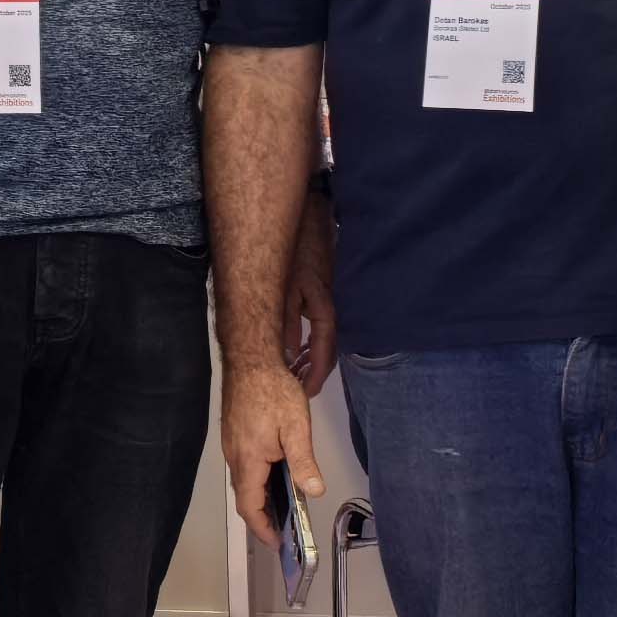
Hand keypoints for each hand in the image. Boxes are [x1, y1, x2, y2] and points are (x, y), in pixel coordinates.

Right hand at [222, 358, 327, 546]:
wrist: (250, 358)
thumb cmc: (273, 391)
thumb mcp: (296, 427)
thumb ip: (304, 462)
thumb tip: (315, 491)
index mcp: (249, 461)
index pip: (250, 506)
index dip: (263, 528)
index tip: (277, 544)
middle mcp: (234, 457)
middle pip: (245, 497)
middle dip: (263, 517)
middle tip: (284, 530)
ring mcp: (231, 444)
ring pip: (244, 481)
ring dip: (261, 498)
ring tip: (284, 507)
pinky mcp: (234, 433)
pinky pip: (244, 466)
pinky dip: (258, 480)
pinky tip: (275, 475)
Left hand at [282, 202, 338, 392]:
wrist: (311, 221)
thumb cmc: (297, 253)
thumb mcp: (286, 289)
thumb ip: (286, 322)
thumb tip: (286, 354)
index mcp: (324, 312)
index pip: (323, 355)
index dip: (313, 378)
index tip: (303, 396)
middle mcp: (331, 311)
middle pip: (326, 352)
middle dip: (312, 373)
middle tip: (294, 390)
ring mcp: (328, 303)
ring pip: (323, 341)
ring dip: (309, 359)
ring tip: (291, 374)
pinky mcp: (323, 296)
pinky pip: (319, 328)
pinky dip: (308, 343)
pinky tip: (294, 348)